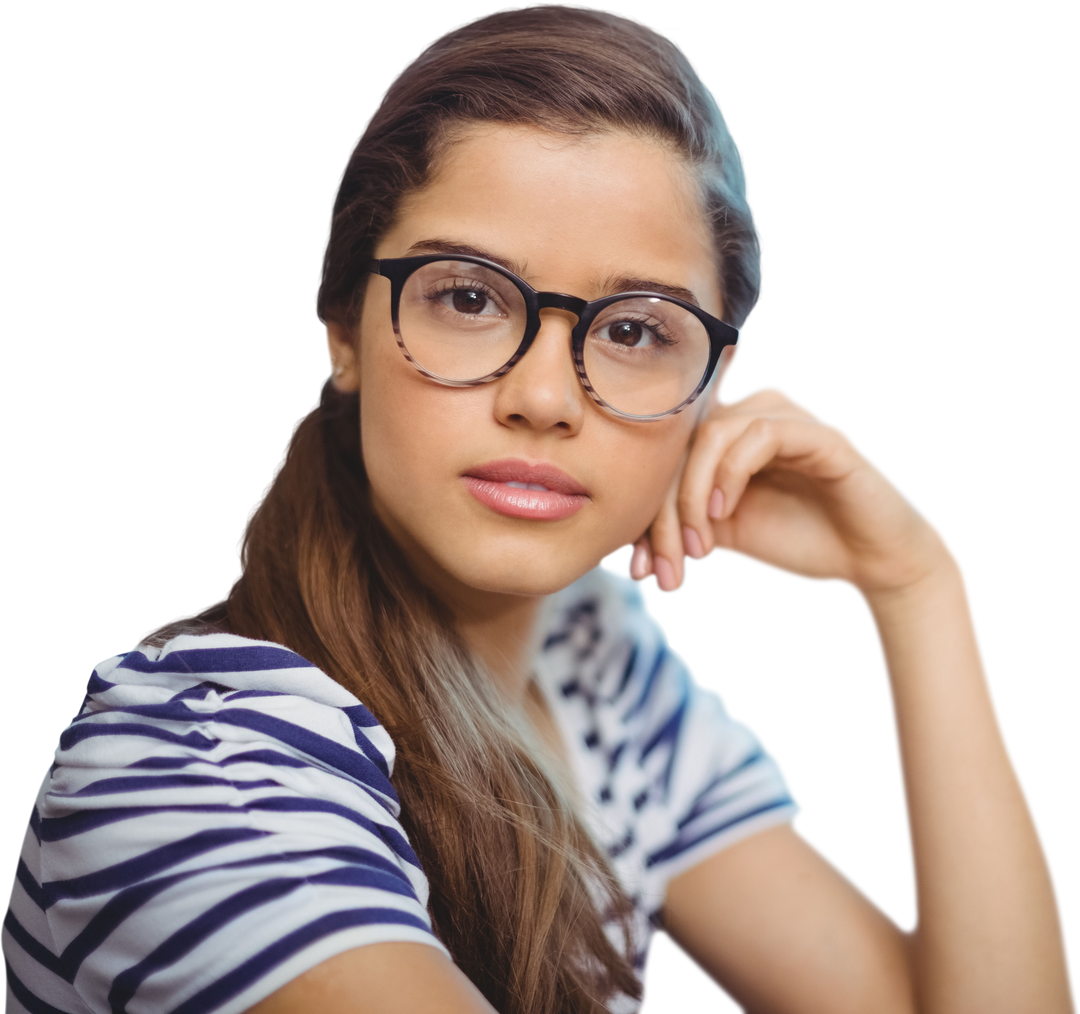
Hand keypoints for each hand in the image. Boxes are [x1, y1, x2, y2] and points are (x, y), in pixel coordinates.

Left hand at [628, 382, 957, 598]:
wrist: (872, 562)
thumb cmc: (798, 540)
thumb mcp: (722, 533)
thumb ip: (679, 521)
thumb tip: (622, 538)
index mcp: (726, 431)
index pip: (665, 459)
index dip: (644, 511)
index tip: (636, 568)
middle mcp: (753, 411)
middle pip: (680, 446)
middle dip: (662, 514)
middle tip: (661, 568)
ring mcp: (788, 415)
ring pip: (710, 435)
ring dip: (690, 497)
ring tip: (695, 548)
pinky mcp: (820, 431)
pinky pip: (758, 435)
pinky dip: (728, 474)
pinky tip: (721, 514)